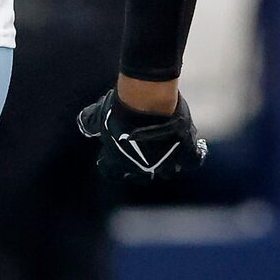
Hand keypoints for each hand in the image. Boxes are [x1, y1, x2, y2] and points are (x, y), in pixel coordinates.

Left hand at [78, 86, 206, 185]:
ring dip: (168, 164)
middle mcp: (143, 168)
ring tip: (169, 152)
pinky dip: (195, 155)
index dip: (111, 167)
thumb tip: (83, 124)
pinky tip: (196, 148)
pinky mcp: (185, 152)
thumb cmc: (120, 108)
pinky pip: (193, 161)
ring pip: (169, 171)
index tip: (110, 161)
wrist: (146, 102)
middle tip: (144, 157)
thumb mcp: (100, 115)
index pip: (111, 173)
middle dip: (142, 170)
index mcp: (119, 163)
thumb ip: (90, 122)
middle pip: (143, 177)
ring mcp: (166, 162)